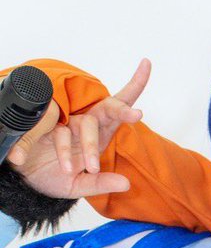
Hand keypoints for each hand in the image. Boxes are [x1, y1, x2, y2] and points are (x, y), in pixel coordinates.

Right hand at [5, 58, 150, 199]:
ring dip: (91, 146)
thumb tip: (126, 184)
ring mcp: (66, 123)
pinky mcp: (46, 126)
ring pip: (85, 124)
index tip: (146, 63)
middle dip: (122, 110)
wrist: (26, 179)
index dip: (134, 85)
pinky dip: (65, 151)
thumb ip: (102, 184)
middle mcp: (85, 123)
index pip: (118, 108)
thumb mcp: (81, 185)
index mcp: (99, 133)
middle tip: (135, 114)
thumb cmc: (56, 176)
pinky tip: (67, 167)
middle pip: (107, 108)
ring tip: (92, 169)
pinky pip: (59, 135)